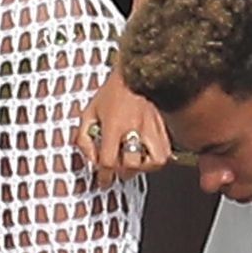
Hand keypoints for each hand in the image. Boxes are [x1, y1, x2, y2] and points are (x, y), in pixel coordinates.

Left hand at [75, 70, 170, 187]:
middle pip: (131, 165)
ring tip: (135, 161)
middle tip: (117, 167)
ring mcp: (154, 127)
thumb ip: (84, 138)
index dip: (103, 176)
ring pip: (155, 162)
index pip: (108, 161)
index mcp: (115, 124)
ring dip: (143, 167)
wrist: (136, 71)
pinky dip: (157, 158)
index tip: (103, 181)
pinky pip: (167, 152)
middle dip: (121, 171)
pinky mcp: (166, 126)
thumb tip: (91, 158)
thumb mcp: (88, 112)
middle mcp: (136, 127)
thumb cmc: (112, 91)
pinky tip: (147, 154)